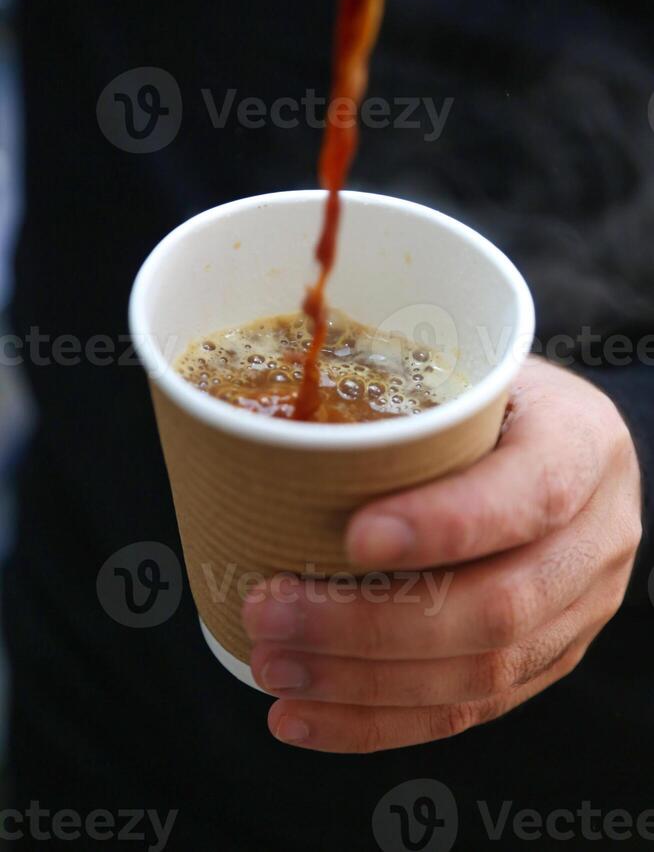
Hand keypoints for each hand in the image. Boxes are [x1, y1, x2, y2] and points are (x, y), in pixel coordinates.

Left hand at [243, 358, 641, 752]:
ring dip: (363, 684)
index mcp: (582, 448)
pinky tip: (307, 718)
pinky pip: (471, 711)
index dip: (447, 524)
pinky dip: (378, 723)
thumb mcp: (474, 378)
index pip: (530, 494)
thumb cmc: (500, 404)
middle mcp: (593, 538)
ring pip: (481, 675)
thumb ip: (410, 406)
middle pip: (499, 607)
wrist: (570, 449)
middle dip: (371, 625)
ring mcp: (578, 612)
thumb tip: (278, 440)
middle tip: (271, 613)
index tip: (353, 536)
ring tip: (274, 667)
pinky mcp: (548, 660)